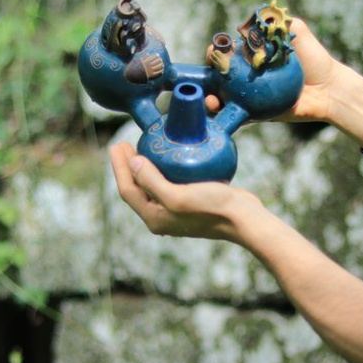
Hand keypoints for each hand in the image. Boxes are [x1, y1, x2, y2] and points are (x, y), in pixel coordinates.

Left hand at [110, 141, 263, 242]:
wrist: (244, 219)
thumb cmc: (212, 208)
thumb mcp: (177, 195)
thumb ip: (151, 181)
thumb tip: (132, 163)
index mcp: (154, 218)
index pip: (127, 190)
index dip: (119, 167)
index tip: (117, 144)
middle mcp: (162, 216)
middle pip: (137, 188)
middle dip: (128, 166)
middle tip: (124, 143)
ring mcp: (176, 210)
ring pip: (152, 184)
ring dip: (144, 166)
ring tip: (141, 146)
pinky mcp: (190, 201)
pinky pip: (169, 182)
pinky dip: (163, 168)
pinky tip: (167, 155)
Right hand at [202, 17, 347, 120]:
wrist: (328, 88)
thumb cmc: (313, 59)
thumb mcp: (296, 31)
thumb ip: (277, 21)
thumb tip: (255, 18)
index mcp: (251, 56)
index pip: (226, 52)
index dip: (216, 51)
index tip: (215, 50)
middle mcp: (246, 76)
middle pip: (219, 76)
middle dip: (207, 75)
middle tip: (212, 74)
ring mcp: (249, 96)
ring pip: (222, 98)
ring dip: (211, 99)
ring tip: (211, 99)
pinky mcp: (255, 114)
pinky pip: (237, 116)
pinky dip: (226, 117)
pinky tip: (220, 114)